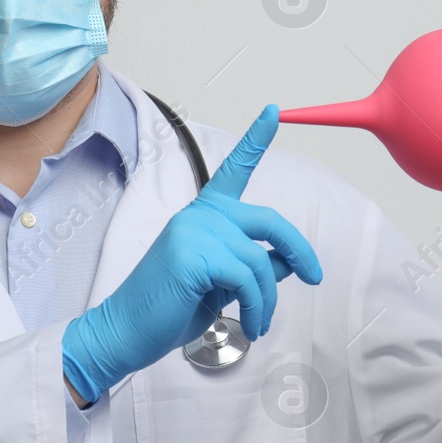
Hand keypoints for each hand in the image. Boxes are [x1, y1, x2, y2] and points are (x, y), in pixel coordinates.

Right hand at [61, 104, 323, 403]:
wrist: (126, 331)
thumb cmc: (169, 309)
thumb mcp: (220, 284)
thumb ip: (250, 265)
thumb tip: (288, 261)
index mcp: (203, 216)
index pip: (233, 170)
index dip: (255, 140)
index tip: (272, 111)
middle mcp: (199, 216)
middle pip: (268, 220)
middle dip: (299, 250)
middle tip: (315, 276)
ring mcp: (194, 232)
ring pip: (260, 261)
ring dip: (267, 300)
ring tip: (258, 324)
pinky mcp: (193, 255)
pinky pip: (247, 279)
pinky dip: (256, 307)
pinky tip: (249, 325)